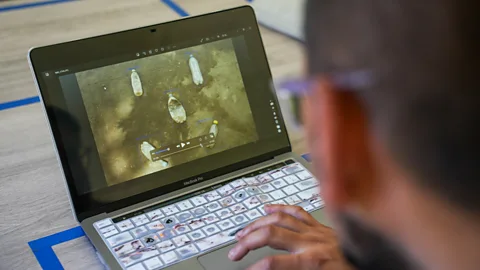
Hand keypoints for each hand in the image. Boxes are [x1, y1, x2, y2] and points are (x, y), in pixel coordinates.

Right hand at [228, 205, 353, 269]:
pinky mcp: (320, 226)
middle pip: (271, 235)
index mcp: (313, 262)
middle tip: (235, 252)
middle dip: (248, 242)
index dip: (255, 268)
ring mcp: (316, 231)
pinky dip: (279, 208)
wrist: (378, 262)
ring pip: (279, 219)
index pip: (274, 263)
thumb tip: (274, 268)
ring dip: (257, 225)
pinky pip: (297, 212)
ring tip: (242, 233)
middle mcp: (311, 242)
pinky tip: (267, 208)